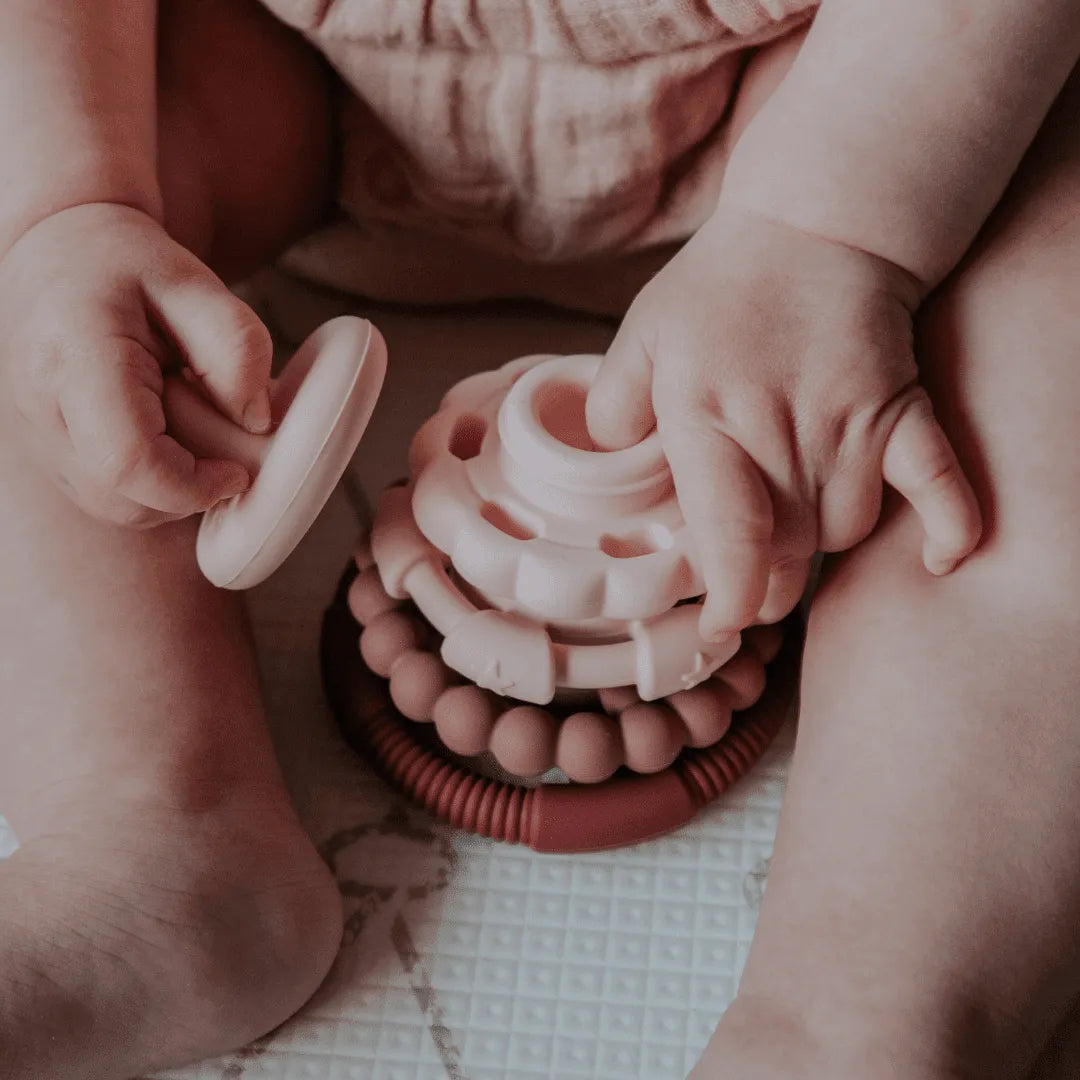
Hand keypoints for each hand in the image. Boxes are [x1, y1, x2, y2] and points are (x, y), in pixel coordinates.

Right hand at [0, 203, 272, 527]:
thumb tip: (256, 422)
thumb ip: (237, 349)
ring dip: (168, 492)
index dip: (192, 485)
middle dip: (187, 493)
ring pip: (111, 506)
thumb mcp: (195, 284)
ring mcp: (37, 433)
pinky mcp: (47, 449)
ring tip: (192, 433)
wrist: (57, 249)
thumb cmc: (127, 263)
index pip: (128, 461)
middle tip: (222, 452)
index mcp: (75, 357)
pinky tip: (167, 439)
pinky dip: (147, 486)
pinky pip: (103, 495)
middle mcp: (43, 404)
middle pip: (120, 497)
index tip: (237, 472)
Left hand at [586, 206, 981, 638]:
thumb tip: (604, 464)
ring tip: (793, 531)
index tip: (723, 627)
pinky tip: (942, 559)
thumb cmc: (719, 289)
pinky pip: (939, 482)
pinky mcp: (902, 411)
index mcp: (708, 418)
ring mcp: (851, 424)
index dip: (731, 596)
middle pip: (786, 551)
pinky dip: (948, 524)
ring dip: (818, 548)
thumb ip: (612, 405)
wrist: (814, 223)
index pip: (729, 533)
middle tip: (748, 584)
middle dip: (765, 585)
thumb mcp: (642, 335)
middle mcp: (781, 433)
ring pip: (843, 532)